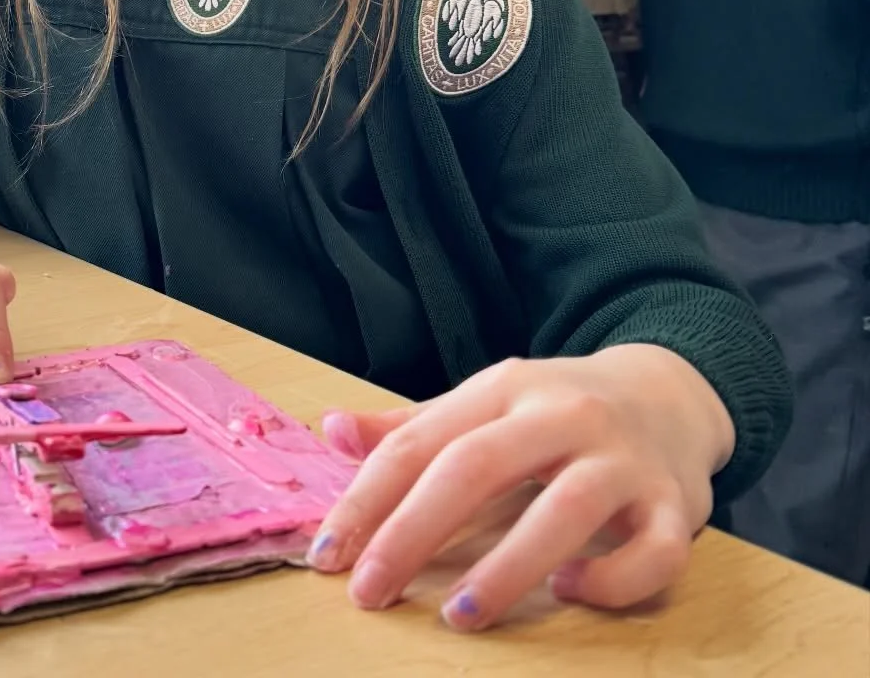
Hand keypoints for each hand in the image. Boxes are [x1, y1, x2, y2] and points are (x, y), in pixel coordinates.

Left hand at [309, 345, 734, 631]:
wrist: (667, 394)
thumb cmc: (555, 411)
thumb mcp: (484, 403)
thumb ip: (412, 425)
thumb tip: (333, 430)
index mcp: (503, 388)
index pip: (420, 440)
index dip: (367, 497)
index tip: (329, 553)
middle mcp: (560, 413)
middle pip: (476, 466)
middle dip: (414, 531)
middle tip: (370, 592)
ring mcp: (622, 458)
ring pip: (564, 509)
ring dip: (507, 568)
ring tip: (459, 617)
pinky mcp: (676, 504)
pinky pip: (654, 549)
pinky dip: (612, 578)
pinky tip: (570, 591)